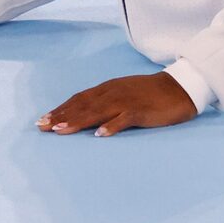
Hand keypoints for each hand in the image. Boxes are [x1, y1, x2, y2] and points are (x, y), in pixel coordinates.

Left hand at [39, 70, 198, 136]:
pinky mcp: (142, 111)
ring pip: (98, 111)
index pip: (79, 99)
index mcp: (109, 89)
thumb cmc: (151, 94)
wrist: (181, 87)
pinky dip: (112, 126)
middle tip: (42, 127)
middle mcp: (114, 93)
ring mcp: (127, 101)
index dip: (61, 109)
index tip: (43, 121)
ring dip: (78, 120)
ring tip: (61, 130)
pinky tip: (100, 135)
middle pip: (83, 105)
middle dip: (62, 115)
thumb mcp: (124, 94)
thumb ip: (106, 102)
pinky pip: (125, 119)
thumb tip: (85, 117)